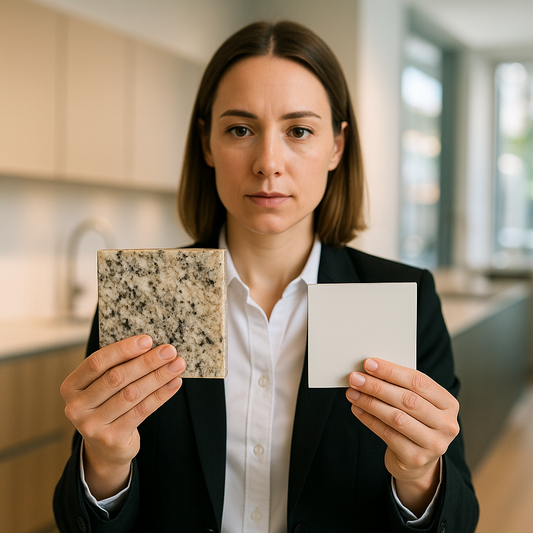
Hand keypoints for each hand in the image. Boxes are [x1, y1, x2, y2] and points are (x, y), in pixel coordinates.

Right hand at [61, 335, 185, 498]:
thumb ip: (117, 367)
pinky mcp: (111, 439)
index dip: (123, 349)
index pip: (96, 362)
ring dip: (158, 376)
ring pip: (132, 394)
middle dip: (146, 362)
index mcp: (71, 386)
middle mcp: (76, 406)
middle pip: (116, 377)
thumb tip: (152, 346)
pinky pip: (142, 411)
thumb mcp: (102, 386)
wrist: (105, 449)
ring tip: (177, 365)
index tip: (147, 340)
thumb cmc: (108, 406)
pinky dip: (161, 395)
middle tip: (169, 351)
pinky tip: (174, 383)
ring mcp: (92, 425)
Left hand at [345, 358, 458, 516]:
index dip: (392, 371)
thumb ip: (401, 387)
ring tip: (352, 392)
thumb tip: (370, 369)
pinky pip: (387, 434)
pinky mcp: (416, 458)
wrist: (418, 462)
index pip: (419, 381)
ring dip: (370, 402)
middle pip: (407, 399)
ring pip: (396, 417)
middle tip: (355, 378)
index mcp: (449, 404)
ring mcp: (434, 444)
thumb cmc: (414, 422)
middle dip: (377, 386)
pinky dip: (369, 419)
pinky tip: (356, 409)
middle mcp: (446, 424)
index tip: (369, 363)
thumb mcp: (417, 402)